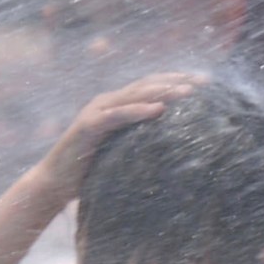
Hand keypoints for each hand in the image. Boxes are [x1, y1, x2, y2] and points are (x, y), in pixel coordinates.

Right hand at [33, 73, 198, 201]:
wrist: (56, 182)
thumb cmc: (94, 170)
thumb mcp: (128, 152)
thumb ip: (147, 142)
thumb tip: (183, 148)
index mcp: (119, 106)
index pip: (152, 87)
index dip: (177, 81)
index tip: (207, 82)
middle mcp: (108, 103)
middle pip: (147, 85)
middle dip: (176, 80)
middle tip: (204, 81)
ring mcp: (96, 112)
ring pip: (133, 95)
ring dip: (162, 91)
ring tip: (188, 91)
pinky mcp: (88, 126)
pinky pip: (116, 115)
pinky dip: (137, 110)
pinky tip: (158, 109)